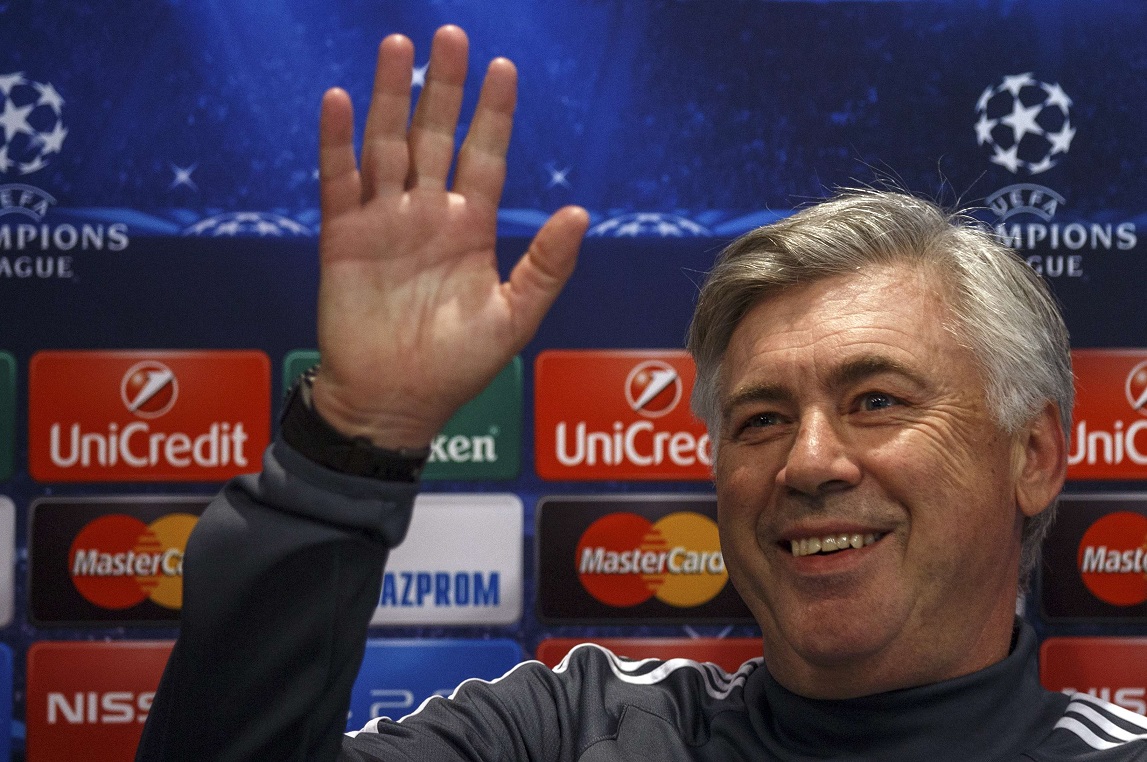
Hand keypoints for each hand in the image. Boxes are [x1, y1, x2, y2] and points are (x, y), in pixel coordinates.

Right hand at [311, 25, 587, 448]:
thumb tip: (582, 213)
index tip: (503, 68)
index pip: (485, 156)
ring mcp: (383, 221)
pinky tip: (339, 101)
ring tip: (396, 48)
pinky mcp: (342, 237)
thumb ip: (546, 266)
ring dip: (389, 98)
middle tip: (452, 36)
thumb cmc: (456, 366)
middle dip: (443, 88)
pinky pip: (338, 181)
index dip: (493, 114)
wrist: (394, 401)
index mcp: (470, 227)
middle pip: (435, 136)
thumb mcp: (514, 318)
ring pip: (386, 145)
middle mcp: (428, 213)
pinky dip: (336, 142)